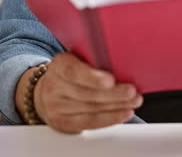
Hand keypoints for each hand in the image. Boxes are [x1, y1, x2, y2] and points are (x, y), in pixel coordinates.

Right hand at [14, 52, 141, 132]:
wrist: (47, 93)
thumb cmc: (72, 74)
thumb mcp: (77, 60)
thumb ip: (94, 61)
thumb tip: (124, 62)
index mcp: (59, 64)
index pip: (73, 71)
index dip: (92, 77)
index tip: (110, 80)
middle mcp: (55, 86)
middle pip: (86, 93)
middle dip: (113, 93)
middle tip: (131, 91)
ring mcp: (57, 106)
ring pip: (91, 108)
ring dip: (117, 106)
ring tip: (134, 101)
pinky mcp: (63, 123)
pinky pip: (89, 122)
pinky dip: (110, 118)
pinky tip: (124, 113)